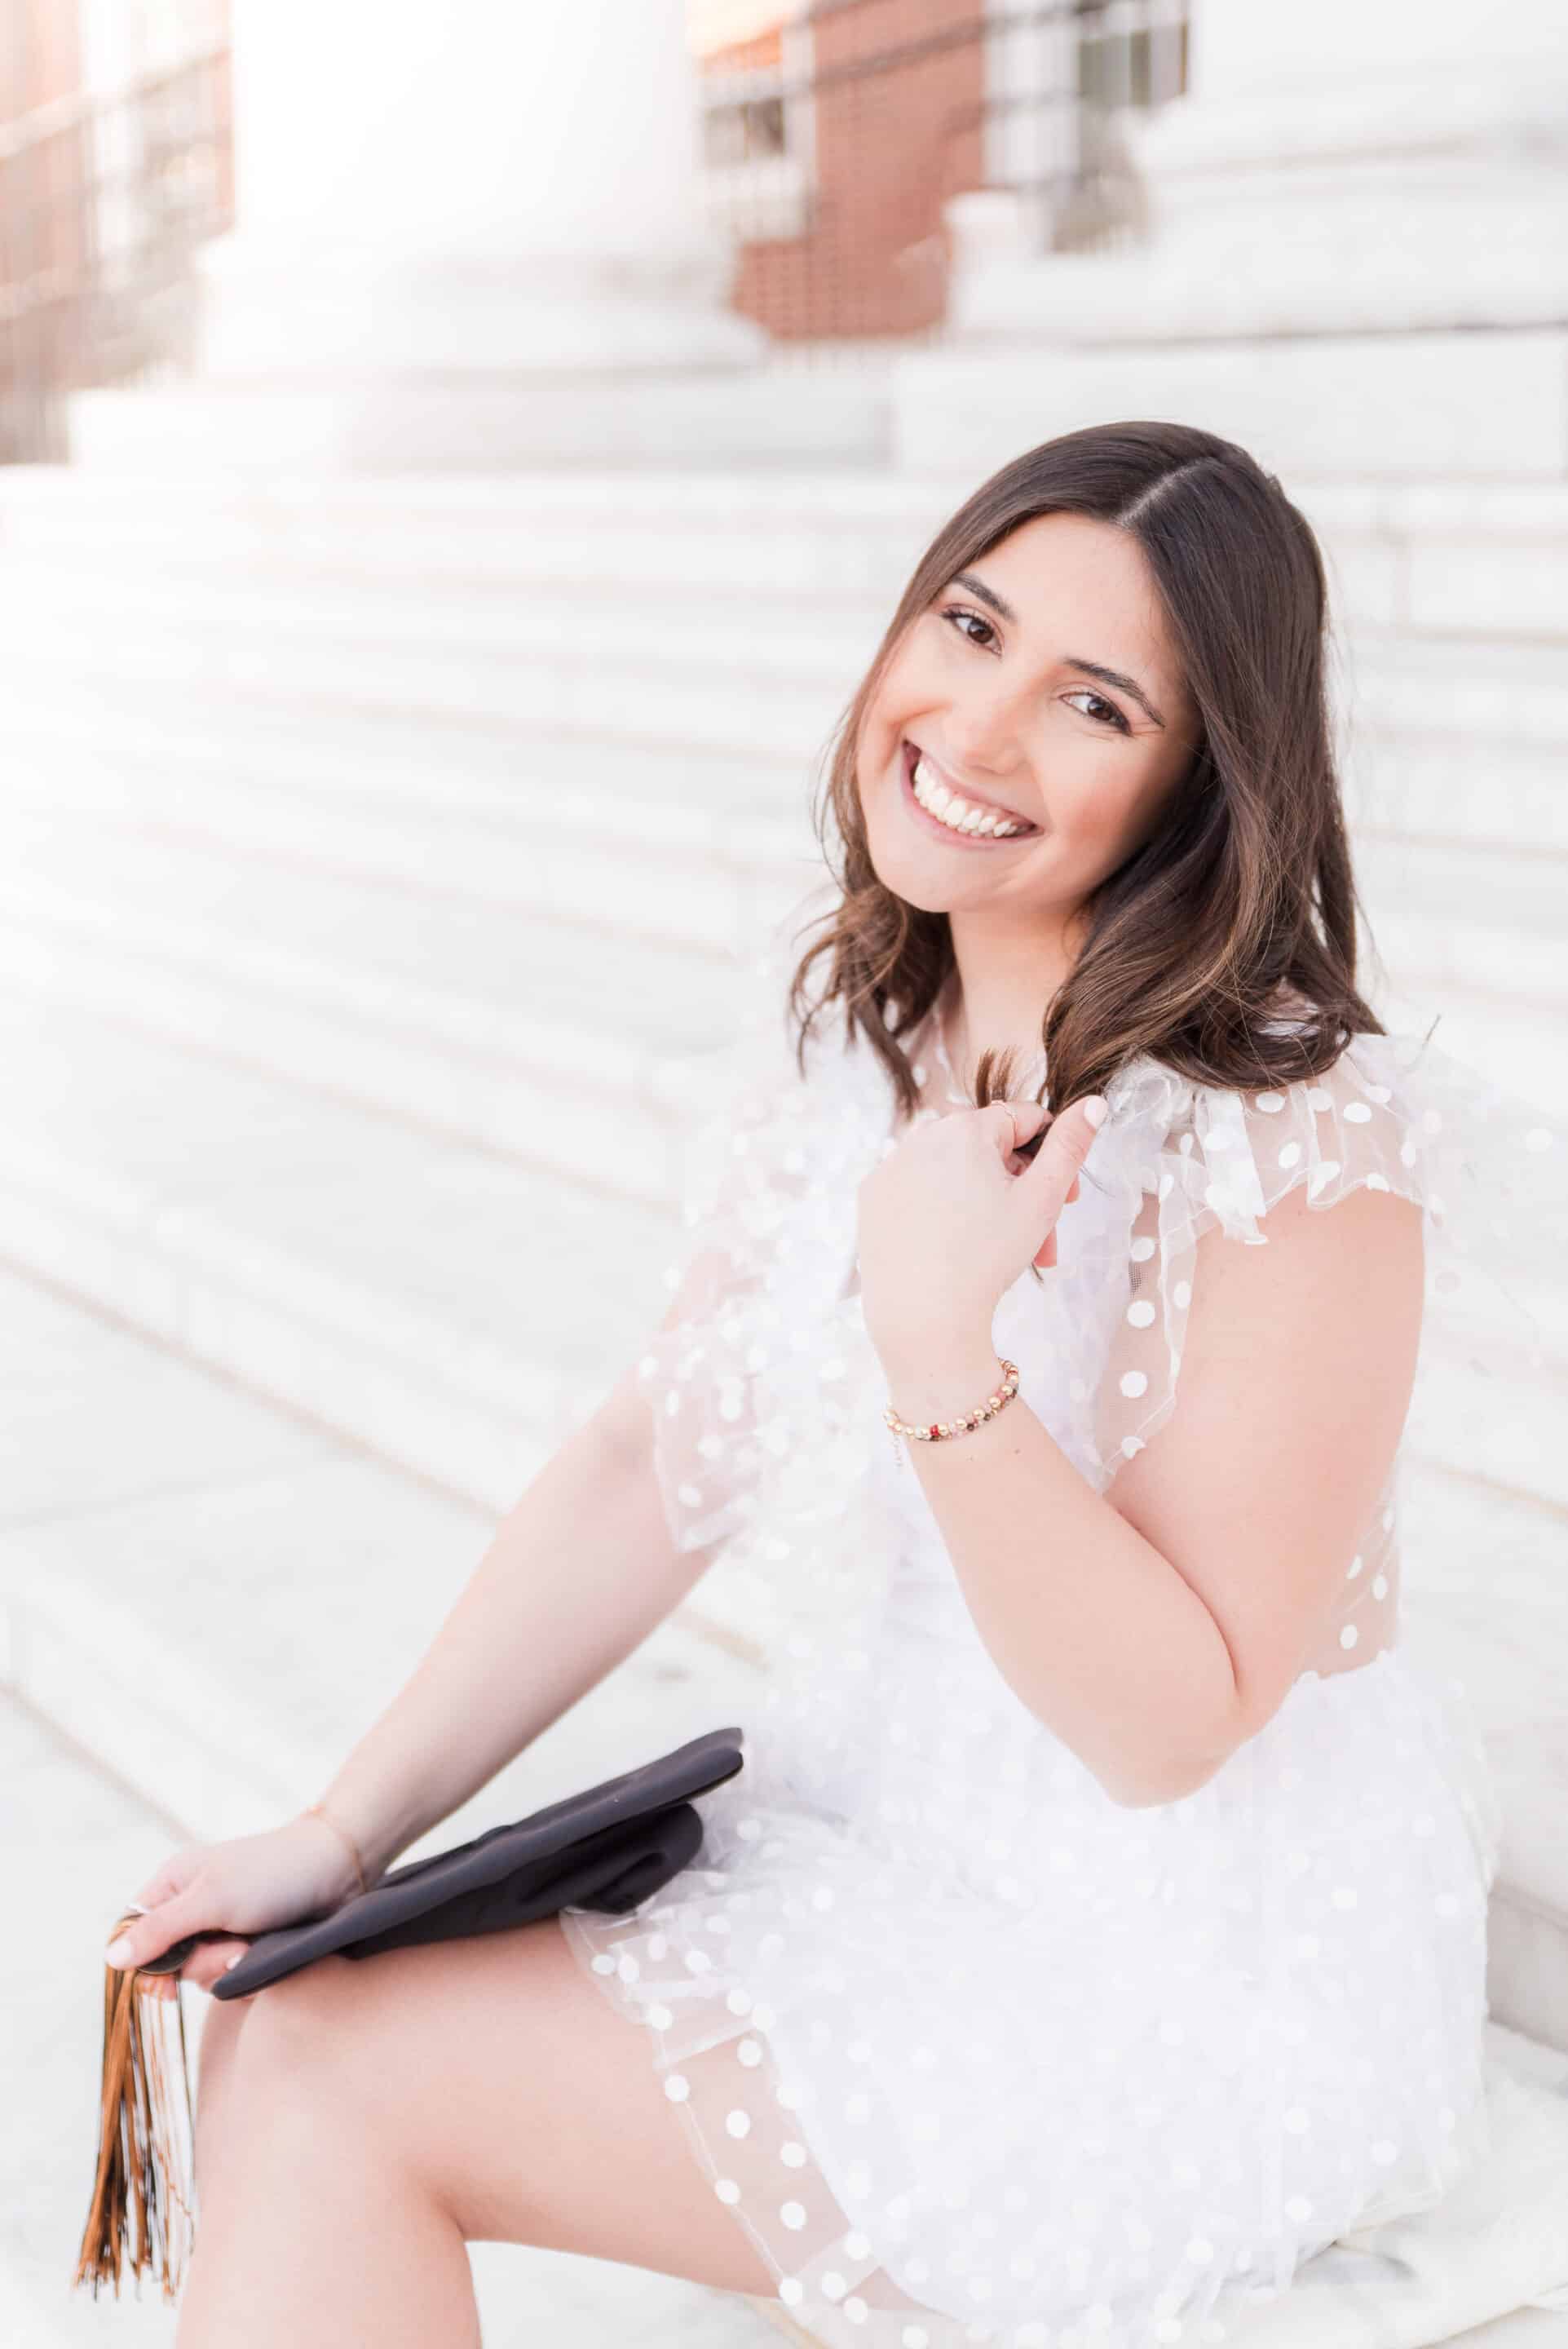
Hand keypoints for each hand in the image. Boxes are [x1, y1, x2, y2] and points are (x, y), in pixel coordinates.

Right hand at [103, 1814, 367, 1997]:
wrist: (340, 1869)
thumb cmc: (273, 1874)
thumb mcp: (211, 1901)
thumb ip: (160, 1931)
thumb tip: (112, 1960)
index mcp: (175, 1884)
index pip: (135, 1934)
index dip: (146, 1964)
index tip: (165, 1987)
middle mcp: (194, 1905)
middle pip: (170, 1963)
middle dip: (202, 1965)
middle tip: (233, 1949)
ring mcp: (223, 1926)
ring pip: (203, 1975)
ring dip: (229, 1969)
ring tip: (256, 1945)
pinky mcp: (250, 1943)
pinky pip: (232, 1976)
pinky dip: (248, 1973)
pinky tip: (268, 1956)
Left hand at [855, 1091, 1106, 1363]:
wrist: (923, 1318)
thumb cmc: (987, 1257)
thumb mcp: (1042, 1198)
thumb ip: (1071, 1145)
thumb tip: (1094, 1103)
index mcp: (964, 1127)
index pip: (1025, 1120)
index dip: (1054, 1157)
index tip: (1068, 1197)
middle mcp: (920, 1136)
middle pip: (991, 1152)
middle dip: (1024, 1191)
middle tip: (1046, 1237)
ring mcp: (891, 1166)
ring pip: (957, 1173)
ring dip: (990, 1204)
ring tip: (1011, 1253)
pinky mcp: (872, 1197)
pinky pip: (921, 1190)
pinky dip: (945, 1210)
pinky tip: (959, 1247)